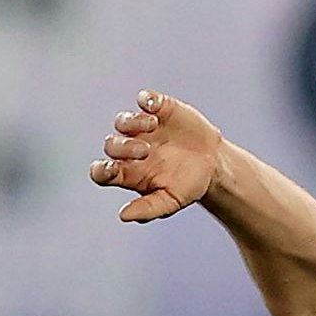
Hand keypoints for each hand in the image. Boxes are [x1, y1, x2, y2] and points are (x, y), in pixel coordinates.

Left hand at [91, 91, 224, 222]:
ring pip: (123, 121)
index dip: (101, 170)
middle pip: (111, 145)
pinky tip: (155, 106)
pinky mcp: (160, 109)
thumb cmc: (187, 186)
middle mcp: (129, 149)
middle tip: (145, 151)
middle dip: (123, 147)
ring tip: (152, 126)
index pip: (101, 172)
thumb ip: (148, 209)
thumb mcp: (171, 202)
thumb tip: (123, 216)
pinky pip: (146, 99)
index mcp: (127, 173)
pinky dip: (147, 99)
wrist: (213, 164)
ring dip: (133, 122)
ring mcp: (143, 128)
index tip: (113, 169)